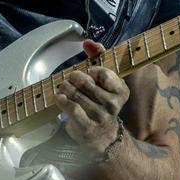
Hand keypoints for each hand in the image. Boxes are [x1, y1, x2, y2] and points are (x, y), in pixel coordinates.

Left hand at [54, 40, 129, 156]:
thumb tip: (88, 43)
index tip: (89, 72)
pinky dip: (62, 100)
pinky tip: (58, 97)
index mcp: (121, 91)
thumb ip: (98, 58)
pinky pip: (72, 109)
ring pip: (77, 95)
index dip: (92, 70)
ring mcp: (100, 116)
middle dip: (74, 78)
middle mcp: (113, 104)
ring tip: (63, 87)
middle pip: (86, 83)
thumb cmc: (101, 104)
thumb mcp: (104, 81)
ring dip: (65, 88)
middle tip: (71, 78)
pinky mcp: (87, 126)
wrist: (102, 137)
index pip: (103, 73)